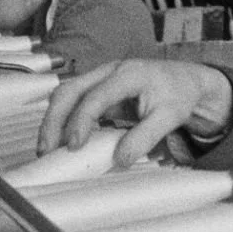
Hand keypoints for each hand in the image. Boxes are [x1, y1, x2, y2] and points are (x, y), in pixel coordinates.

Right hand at [38, 59, 232, 166]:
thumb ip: (145, 137)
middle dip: (53, 120)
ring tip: (47, 149)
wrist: (185, 82)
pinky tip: (61, 142)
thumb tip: (119, 159)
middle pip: (69, 90)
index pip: (96, 96)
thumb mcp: (170, 117)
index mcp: (128, 74)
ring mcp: (100, 79)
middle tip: (47, 150)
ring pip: (65, 95)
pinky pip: (73, 103)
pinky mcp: (97, 90)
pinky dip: (63, 121)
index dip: (81, 121)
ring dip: (53, 121)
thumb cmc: (178, 95)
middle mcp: (109, 72)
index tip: (74, 145)